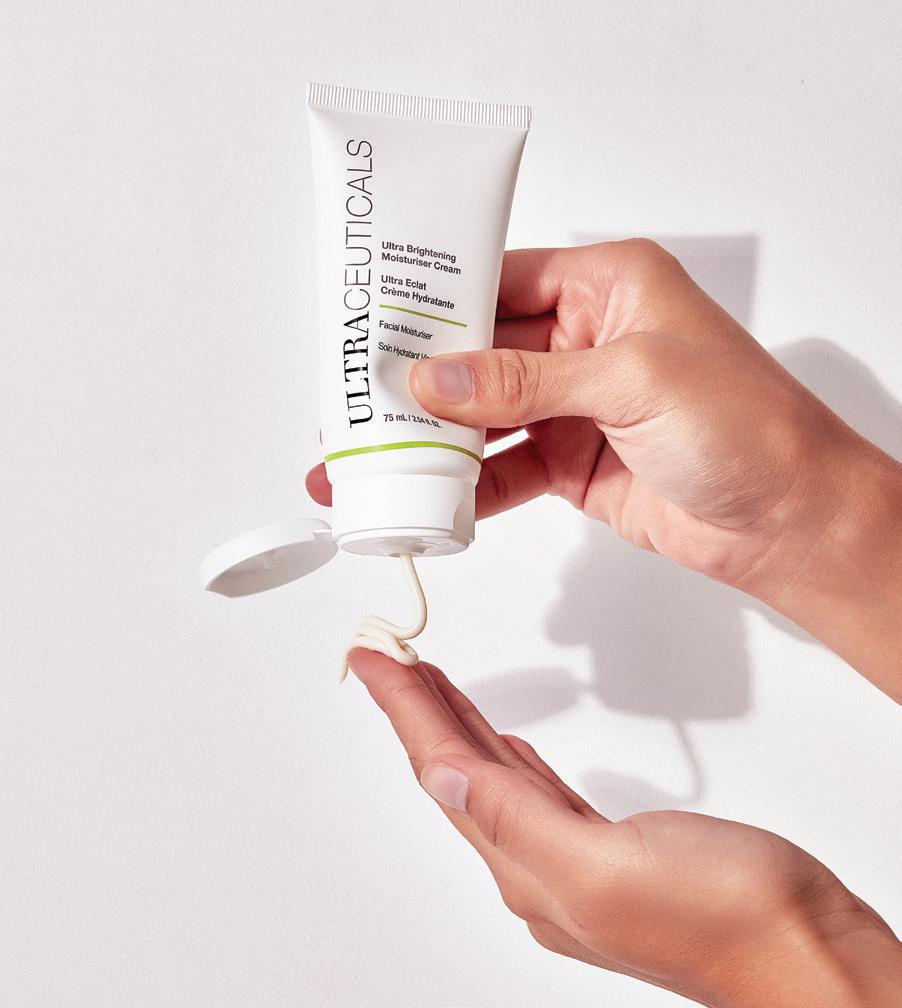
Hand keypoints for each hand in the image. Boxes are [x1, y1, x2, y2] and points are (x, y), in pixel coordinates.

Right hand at [308, 241, 901, 697]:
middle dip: (424, 378)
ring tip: (374, 455)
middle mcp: (585, 341)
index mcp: (607, 287)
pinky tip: (432, 498)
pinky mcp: (571, 462)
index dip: (440, 300)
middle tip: (361, 396)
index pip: (501, 280)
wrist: (788, 518)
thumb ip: (525, 381)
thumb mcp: (630, 379)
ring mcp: (574, 405)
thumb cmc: (747, 424)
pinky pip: (506, 469)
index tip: (380, 321)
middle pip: (481, 352)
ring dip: (436, 437)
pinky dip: (471, 485)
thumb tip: (439, 377)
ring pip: (485, 415)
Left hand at [348, 648, 901, 1007]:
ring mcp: (570, 856)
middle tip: (386, 660)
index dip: (401, 708)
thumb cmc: (730, 922)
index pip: (442, 770)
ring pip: (488, 773)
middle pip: (454, 768)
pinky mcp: (606, 846)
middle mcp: (537, 865)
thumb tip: (445, 779)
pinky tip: (496, 740)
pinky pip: (529, 786)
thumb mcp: (608, 870)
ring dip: (453, 722)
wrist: (808, 953)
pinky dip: (503, 752)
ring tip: (425, 683)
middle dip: (415, 709)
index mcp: (528, 868)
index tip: (370, 660)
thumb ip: (518, 822)